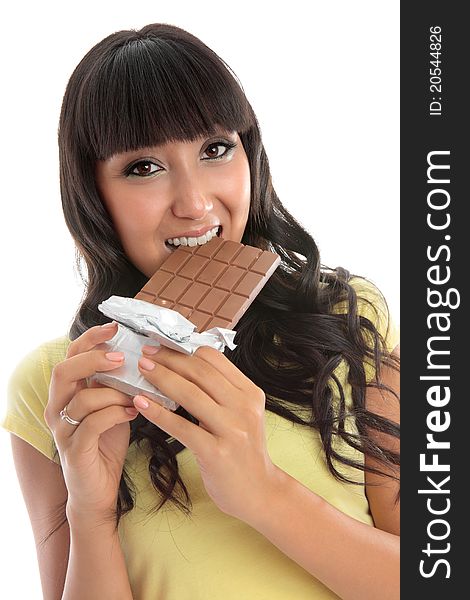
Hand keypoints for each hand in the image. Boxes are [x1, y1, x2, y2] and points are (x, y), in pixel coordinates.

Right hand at [44, 323, 138, 520]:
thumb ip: (116, 383)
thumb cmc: (106, 442)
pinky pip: (93, 424)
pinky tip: (134, 412)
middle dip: (94, 358)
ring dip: (114, 392)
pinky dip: (116, 413)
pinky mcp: (74, 450)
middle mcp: (58, 407)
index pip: (71, 356)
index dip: (90, 339)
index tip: (114, 327)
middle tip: (122, 357)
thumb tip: (142, 356)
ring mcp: (63, 429)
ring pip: (83, 398)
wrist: (98, 489)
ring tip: (137, 395)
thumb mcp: (112, 406)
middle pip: (65, 371)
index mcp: (67, 393)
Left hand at [133, 344, 280, 522]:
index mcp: (250, 393)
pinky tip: (141, 404)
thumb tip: (186, 368)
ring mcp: (232, 430)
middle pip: (200, 372)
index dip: (185, 350)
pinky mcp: (216, 453)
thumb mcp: (242, 415)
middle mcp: (244, 407)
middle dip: (169, 359)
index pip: (214, 359)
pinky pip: (181, 427)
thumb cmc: (244, 453)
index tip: (163, 347)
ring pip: (190, 394)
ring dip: (161, 379)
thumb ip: (222, 393)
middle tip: (146, 354)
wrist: (260, 493)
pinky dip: (158, 412)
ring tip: (142, 371)